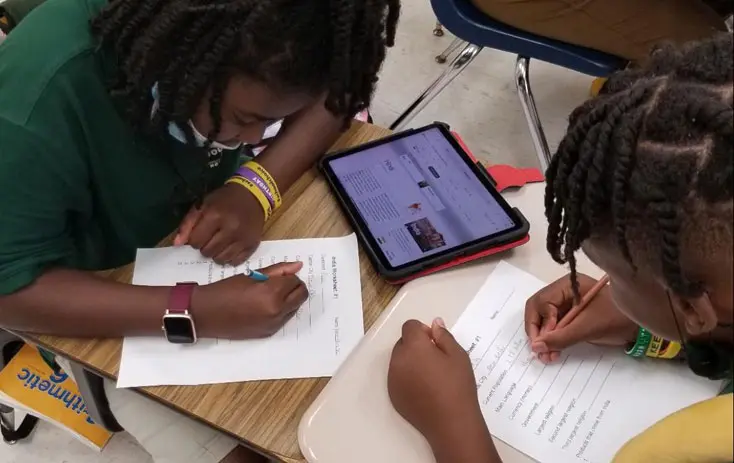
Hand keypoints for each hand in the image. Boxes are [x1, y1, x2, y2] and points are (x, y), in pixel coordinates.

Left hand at [175, 183, 264, 264]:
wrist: (253, 195)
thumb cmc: (224, 199)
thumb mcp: (203, 204)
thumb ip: (188, 223)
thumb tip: (177, 244)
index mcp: (215, 216)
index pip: (195, 242)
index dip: (194, 239)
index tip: (200, 234)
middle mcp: (230, 229)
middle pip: (207, 252)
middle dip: (205, 247)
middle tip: (210, 238)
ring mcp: (243, 238)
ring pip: (221, 259)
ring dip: (216, 254)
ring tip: (219, 244)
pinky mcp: (252, 245)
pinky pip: (236, 262)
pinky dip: (230, 258)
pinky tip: (230, 248)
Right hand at [192, 262, 307, 338]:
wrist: (207, 314)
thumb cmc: (226, 290)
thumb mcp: (251, 276)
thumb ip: (277, 270)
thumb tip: (298, 266)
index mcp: (272, 293)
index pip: (295, 281)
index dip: (288, 276)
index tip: (278, 276)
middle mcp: (277, 310)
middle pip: (301, 295)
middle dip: (294, 287)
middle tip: (279, 284)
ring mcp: (274, 324)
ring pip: (296, 308)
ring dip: (289, 300)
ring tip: (270, 295)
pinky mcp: (269, 332)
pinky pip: (285, 319)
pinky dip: (282, 311)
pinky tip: (265, 306)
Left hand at [388, 319, 488, 451]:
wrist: (451, 423)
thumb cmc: (458, 386)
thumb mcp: (458, 355)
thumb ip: (443, 336)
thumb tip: (434, 324)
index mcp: (413, 347)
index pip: (409, 326)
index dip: (422, 331)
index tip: (436, 343)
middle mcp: (398, 360)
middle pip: (402, 343)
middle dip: (415, 346)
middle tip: (436, 360)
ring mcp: (393, 379)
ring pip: (398, 360)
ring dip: (410, 361)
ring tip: (431, 377)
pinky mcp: (393, 395)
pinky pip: (397, 377)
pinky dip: (407, 378)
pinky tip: (425, 390)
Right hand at [525, 273, 638, 362]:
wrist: (641, 326)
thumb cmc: (615, 318)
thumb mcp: (587, 327)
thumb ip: (560, 337)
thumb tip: (535, 347)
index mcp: (567, 285)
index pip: (540, 302)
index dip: (540, 323)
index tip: (545, 341)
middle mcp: (564, 292)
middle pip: (539, 310)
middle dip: (538, 332)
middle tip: (540, 352)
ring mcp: (568, 304)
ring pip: (546, 321)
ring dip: (545, 339)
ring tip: (547, 357)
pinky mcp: (573, 317)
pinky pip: (556, 328)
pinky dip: (553, 340)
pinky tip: (554, 353)